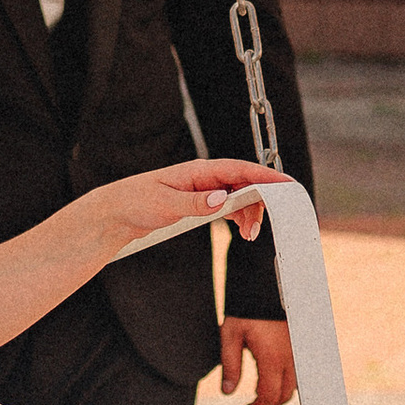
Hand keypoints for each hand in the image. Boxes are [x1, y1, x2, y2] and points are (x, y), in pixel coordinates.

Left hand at [87, 158, 279, 256]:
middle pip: (245, 183)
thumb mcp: (164, 204)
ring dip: (250, 214)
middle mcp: (205, 177)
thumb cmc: (137, 202)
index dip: (265, 176)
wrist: (118, 212)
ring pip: (240, 197)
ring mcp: (205, 190)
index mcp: (198, 171)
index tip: (286, 184)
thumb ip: (194, 203)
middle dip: (261, 201)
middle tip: (261, 226)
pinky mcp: (201, 203)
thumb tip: (221, 200)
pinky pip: (230, 206)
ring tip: (250, 236)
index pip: (239, 169)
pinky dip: (240, 217)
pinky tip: (242, 231)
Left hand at [220, 315, 297, 404]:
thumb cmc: (247, 310)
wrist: (267, 288)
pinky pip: (299, 375)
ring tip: (260, 400)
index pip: (268, 396)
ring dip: (277, 398)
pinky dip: (287, 386)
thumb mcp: (230, 335)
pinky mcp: (300, 348)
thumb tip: (228, 391)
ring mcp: (298, 353)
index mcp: (272, 358)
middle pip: (283, 396)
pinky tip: (276, 385)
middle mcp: (290, 359)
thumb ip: (230, 365)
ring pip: (294, 388)